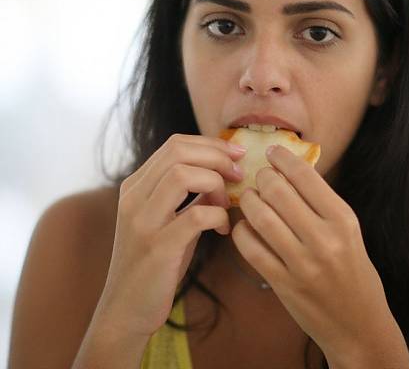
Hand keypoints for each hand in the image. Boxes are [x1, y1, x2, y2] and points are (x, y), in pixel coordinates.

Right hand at [95, 134, 244, 338]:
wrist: (126, 309)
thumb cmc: (155, 262)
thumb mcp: (169, 219)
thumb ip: (190, 194)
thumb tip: (223, 171)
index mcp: (135, 186)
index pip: (175, 144)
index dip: (211, 144)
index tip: (237, 155)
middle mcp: (133, 197)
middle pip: (178, 152)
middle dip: (217, 157)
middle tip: (238, 174)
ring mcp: (142, 222)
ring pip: (183, 175)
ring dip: (216, 184)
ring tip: (227, 203)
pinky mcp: (157, 248)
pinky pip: (196, 215)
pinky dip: (218, 215)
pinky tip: (223, 228)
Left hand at [231, 144, 408, 367]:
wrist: (360, 326)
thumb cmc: (354, 271)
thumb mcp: (349, 232)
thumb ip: (321, 203)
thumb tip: (289, 170)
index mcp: (343, 220)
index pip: (306, 176)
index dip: (283, 158)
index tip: (273, 152)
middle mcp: (324, 239)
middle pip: (278, 192)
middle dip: (262, 177)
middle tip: (259, 176)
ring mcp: (302, 264)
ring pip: (261, 217)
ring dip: (249, 201)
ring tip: (250, 197)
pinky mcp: (283, 285)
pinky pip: (251, 248)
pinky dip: (243, 231)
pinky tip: (246, 226)